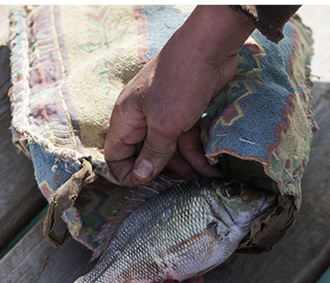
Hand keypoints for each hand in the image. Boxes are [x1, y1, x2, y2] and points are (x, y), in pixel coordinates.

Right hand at [104, 5, 254, 186]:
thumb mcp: (166, 124)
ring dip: (188, 167)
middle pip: (147, 156)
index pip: (116, 155)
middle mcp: (142, 118)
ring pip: (170, 150)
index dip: (129, 174)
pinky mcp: (185, 113)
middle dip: (165, 173)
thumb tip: (140, 177)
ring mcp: (164, 115)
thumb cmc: (181, 82)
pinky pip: (187, 140)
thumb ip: (154, 152)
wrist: (210, 46)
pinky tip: (213, 168)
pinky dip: (198, 154)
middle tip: (185, 188)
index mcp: (127, 119)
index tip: (148, 187)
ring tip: (208, 180)